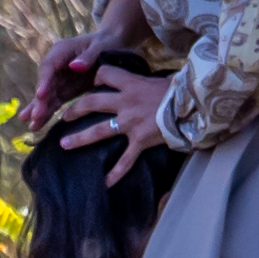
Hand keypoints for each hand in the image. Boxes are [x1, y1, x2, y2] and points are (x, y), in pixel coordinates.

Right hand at [20, 0, 149, 131]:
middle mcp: (56, 65)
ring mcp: (60, 78)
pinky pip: (56, 102)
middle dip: (40, 102)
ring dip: (41, 111)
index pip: (49, 66)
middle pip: (46, 84)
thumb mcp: (101, 46)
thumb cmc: (107, 42)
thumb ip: (89, 56)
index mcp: (62, 51)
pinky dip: (49, 113)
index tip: (40, 95)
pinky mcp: (66, 89)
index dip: (44, 81)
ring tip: (32, 127)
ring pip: (48, 96)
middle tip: (35, 117)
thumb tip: (74, 66)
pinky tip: (38, 125)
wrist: (114, 45)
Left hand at [52, 56, 175, 186]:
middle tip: (64, 117)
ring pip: (98, 131)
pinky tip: (105, 184)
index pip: (105, 74)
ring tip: (64, 144)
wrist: (194, 106)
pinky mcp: (140, 141)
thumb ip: (149, 83)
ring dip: (79, 138)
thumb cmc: (182, 90)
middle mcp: (126, 103)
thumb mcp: (163, 79)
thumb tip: (152, 82)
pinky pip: (125, 160)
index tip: (93, 82)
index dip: (97, 76)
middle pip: (91, 103)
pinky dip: (115, 173)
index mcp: (131, 84)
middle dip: (74, 110)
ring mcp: (131, 123)